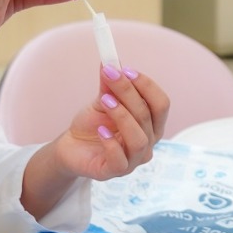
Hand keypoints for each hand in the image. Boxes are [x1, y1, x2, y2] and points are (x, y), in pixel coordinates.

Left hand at [50, 64, 171, 181]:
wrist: (71, 147)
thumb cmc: (93, 125)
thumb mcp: (102, 100)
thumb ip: (109, 84)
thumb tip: (110, 60)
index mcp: (151, 124)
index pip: (161, 103)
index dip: (147, 85)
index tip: (127, 69)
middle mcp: (148, 142)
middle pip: (148, 116)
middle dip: (129, 92)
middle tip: (110, 75)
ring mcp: (134, 160)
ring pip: (139, 139)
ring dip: (122, 116)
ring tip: (104, 101)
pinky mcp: (115, 172)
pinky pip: (120, 160)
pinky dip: (111, 144)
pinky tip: (100, 130)